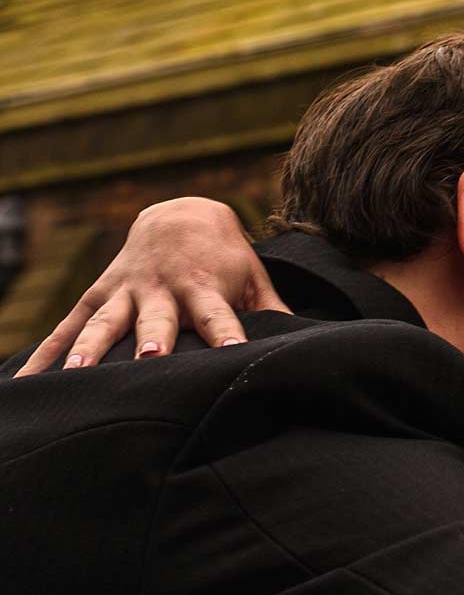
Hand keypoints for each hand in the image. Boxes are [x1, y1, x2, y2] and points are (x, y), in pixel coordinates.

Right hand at [17, 198, 287, 374]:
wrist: (180, 215)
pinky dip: (46, 351)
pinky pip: (67, 325)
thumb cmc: (226, 259)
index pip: (219, 315)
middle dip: (154, 339)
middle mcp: (161, 289)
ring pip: (105, 323)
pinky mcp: (99, 294)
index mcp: (205, 288)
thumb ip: (273, 312)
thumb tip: (305, 343)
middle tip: (152, 360)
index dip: (226, 333)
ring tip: (74, 378)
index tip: (232, 353)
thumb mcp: (254, 279)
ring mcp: (125, 291)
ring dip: (90, 349)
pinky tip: (27, 379)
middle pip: (157, 319)